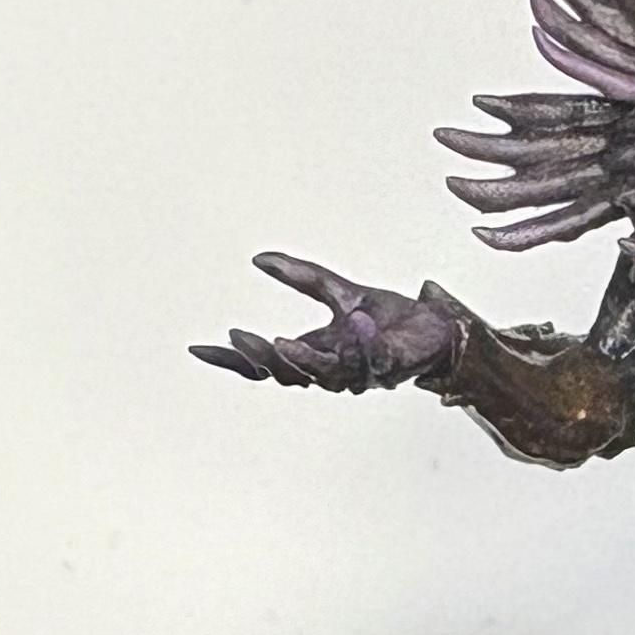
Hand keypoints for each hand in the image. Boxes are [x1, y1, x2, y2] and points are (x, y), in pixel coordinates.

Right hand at [192, 255, 457, 390]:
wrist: (436, 328)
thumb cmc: (390, 319)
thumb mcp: (338, 291)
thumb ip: (301, 277)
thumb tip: (258, 258)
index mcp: (314, 353)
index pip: (264, 364)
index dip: (232, 359)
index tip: (198, 347)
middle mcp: (333, 370)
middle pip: (287, 374)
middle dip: (261, 357)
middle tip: (240, 337)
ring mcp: (361, 372)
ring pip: (325, 376)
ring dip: (304, 359)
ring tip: (282, 341)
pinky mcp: (391, 367)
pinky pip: (373, 362)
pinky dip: (362, 346)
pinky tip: (356, 324)